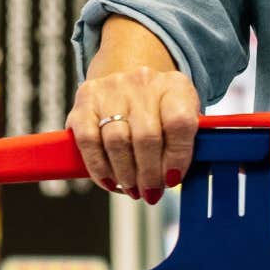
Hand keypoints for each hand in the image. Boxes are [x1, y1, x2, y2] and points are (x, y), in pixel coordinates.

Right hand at [68, 65, 199, 204]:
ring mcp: (112, 87)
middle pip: (146, 136)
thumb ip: (183, 144)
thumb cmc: (158, 108)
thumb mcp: (182, 118)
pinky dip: (98, 167)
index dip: (177, 157)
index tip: (172, 179)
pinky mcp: (86, 97)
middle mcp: (143, 82)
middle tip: (150, 192)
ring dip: (125, 174)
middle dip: (148, 174)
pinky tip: (109, 179)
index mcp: (175, 86)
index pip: (180, 122)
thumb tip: (173, 179)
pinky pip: (88, 140)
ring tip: (132, 188)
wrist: (129, 77)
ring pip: (116, 141)